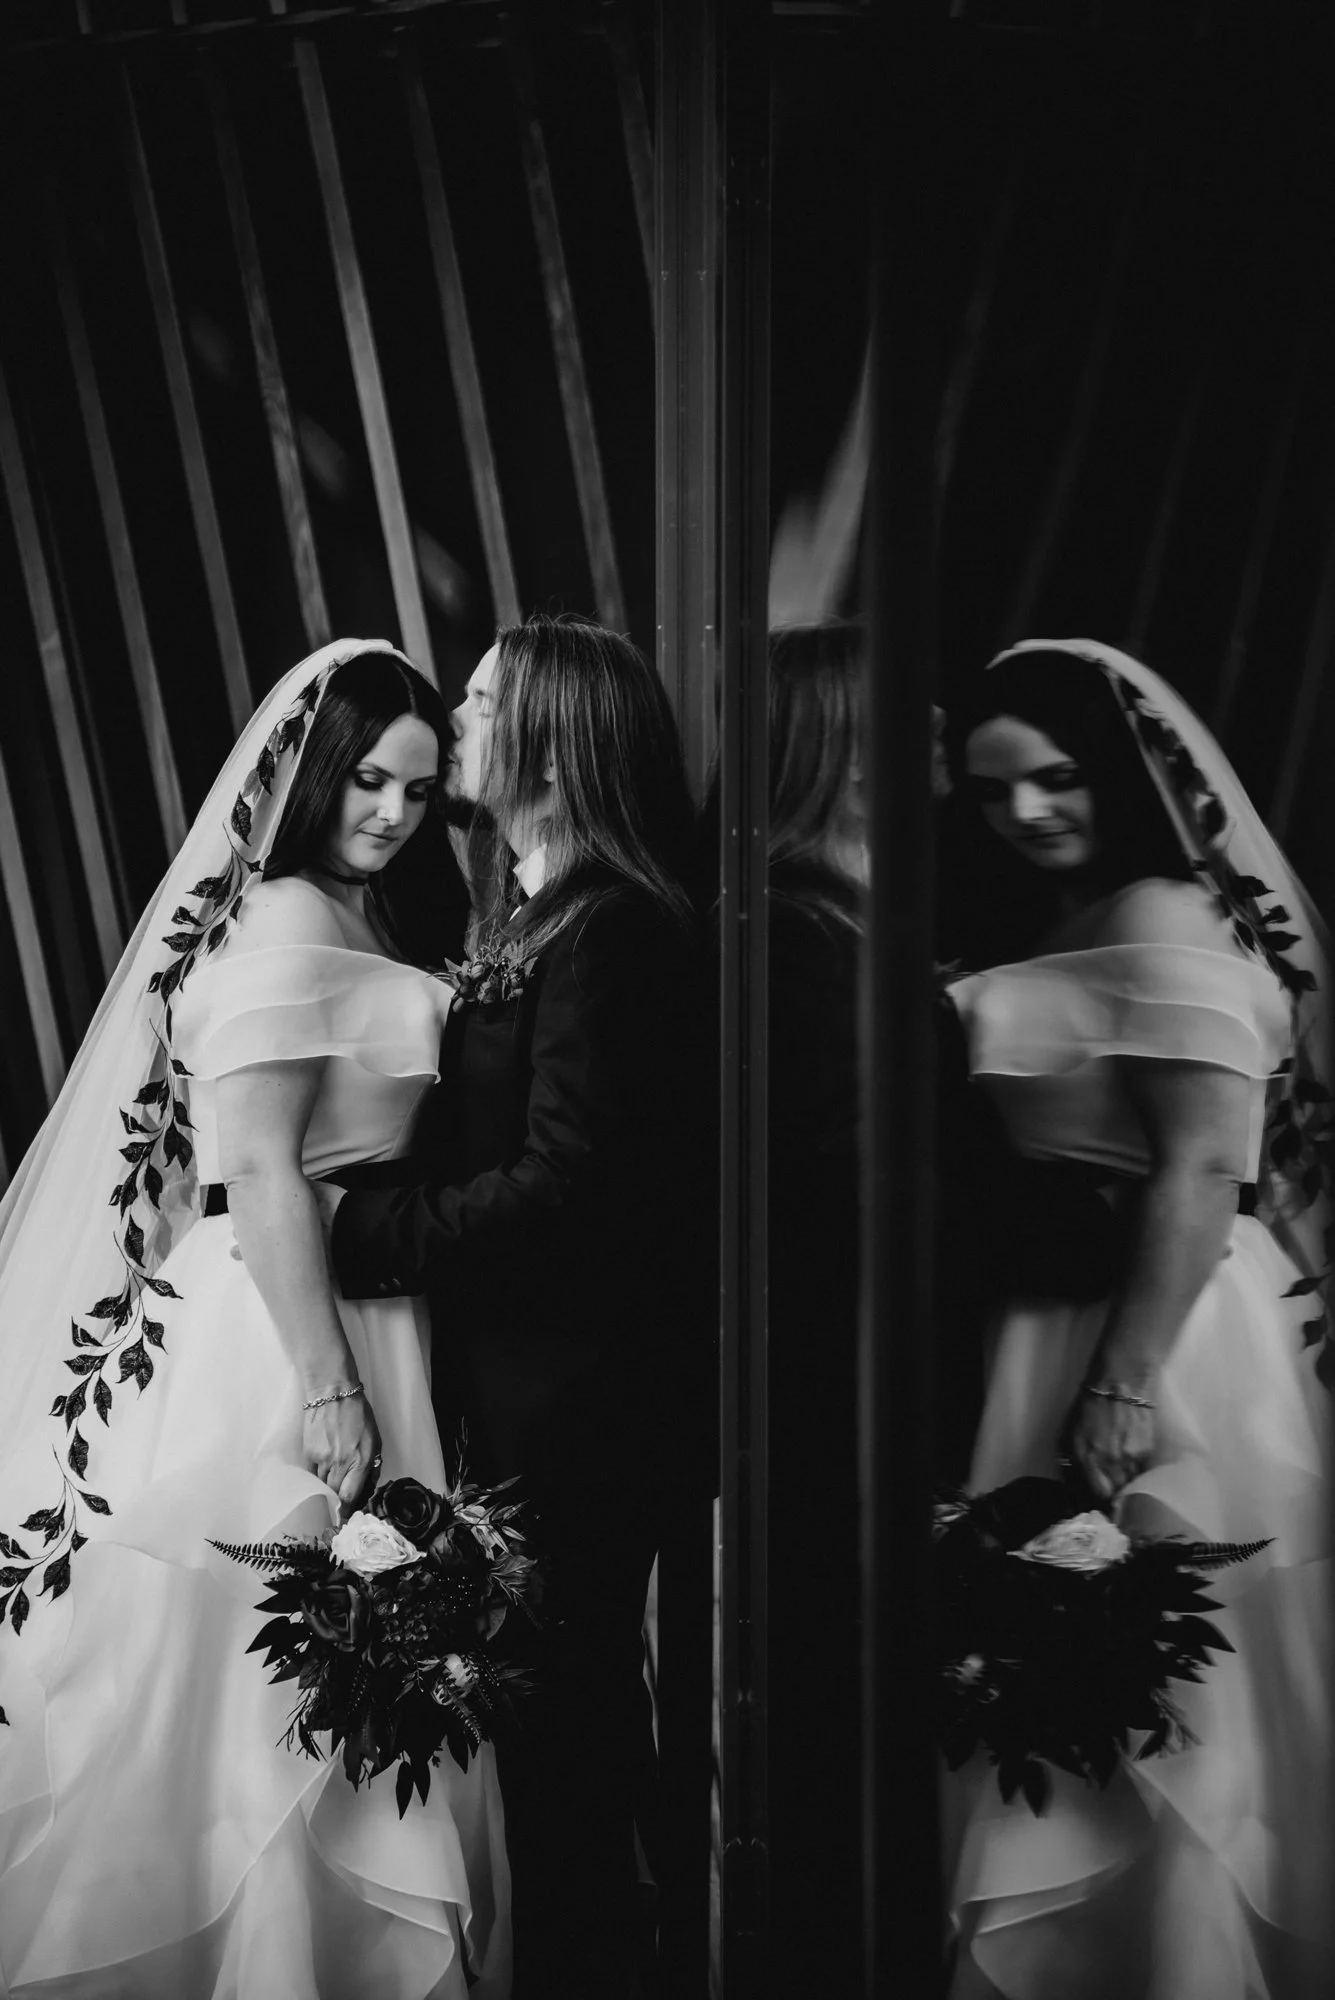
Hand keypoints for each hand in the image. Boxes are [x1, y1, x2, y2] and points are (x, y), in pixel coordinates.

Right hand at [303, 1391, 381, 1518]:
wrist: (332, 1394)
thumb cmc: (358, 1414)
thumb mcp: (375, 1440)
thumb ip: (372, 1465)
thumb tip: (366, 1486)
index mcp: (361, 1460)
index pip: (350, 1497)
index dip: (346, 1512)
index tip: (344, 1519)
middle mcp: (341, 1463)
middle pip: (335, 1495)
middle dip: (337, 1504)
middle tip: (339, 1507)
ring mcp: (323, 1459)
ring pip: (323, 1486)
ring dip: (327, 1490)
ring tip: (332, 1486)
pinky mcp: (309, 1453)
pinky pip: (312, 1475)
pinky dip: (317, 1478)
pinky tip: (322, 1473)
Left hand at [1063, 1388, 1154, 1503]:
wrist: (1120, 1382)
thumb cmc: (1089, 1406)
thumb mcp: (1071, 1433)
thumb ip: (1073, 1461)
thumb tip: (1076, 1486)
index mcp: (1088, 1456)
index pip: (1099, 1495)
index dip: (1100, 1502)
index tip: (1100, 1503)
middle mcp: (1111, 1461)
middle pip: (1117, 1494)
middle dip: (1114, 1497)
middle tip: (1112, 1496)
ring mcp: (1131, 1457)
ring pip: (1131, 1484)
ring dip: (1126, 1485)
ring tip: (1123, 1481)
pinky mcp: (1147, 1451)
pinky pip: (1141, 1472)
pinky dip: (1136, 1472)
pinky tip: (1132, 1465)